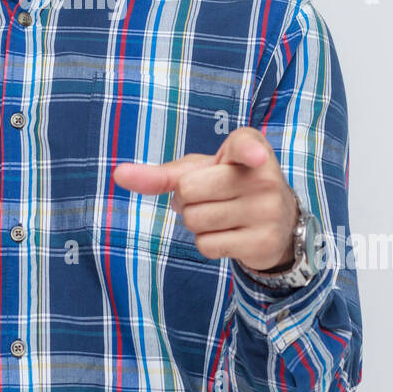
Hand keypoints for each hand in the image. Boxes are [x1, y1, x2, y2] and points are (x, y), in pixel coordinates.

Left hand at [110, 126, 298, 273]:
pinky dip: (207, 242)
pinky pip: (206, 245)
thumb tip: (118, 175)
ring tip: (221, 213)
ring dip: (195, 222)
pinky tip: (230, 233)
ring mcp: (268, 211)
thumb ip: (160, 174)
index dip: (249, 151)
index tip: (256, 158)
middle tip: (211, 196)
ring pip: (194, 221)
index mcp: (249, 148)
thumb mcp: (198, 172)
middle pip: (188, 191)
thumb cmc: (227, 185)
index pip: (246, 146)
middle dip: (187, 198)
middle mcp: (265, 177)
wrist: (274, 219)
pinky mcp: (264, 242)